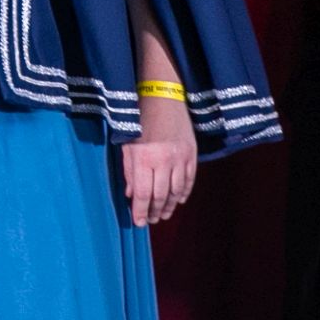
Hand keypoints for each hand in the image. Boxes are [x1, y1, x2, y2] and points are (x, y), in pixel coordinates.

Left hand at [120, 92, 198, 226]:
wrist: (162, 96)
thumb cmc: (139, 120)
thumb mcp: (127, 146)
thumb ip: (129, 172)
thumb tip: (131, 195)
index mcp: (144, 159)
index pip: (143, 194)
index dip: (140, 211)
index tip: (138, 222)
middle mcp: (164, 161)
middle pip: (160, 196)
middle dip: (154, 211)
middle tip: (151, 220)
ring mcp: (180, 157)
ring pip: (176, 191)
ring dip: (169, 206)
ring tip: (163, 214)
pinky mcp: (192, 153)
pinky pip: (189, 179)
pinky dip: (184, 193)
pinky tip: (177, 200)